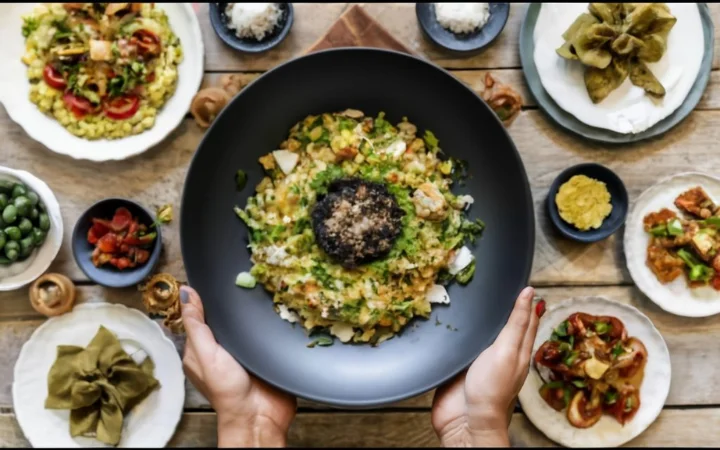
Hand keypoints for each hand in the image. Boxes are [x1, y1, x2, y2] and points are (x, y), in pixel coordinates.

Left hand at [180, 286, 296, 446]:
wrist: (260, 415)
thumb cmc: (228, 391)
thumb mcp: (206, 354)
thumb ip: (196, 325)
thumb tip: (186, 293)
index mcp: (198, 350)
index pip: (197, 316)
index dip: (203, 298)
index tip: (213, 278)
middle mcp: (218, 349)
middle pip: (221, 318)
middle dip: (228, 303)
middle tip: (241, 280)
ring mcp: (241, 351)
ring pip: (242, 323)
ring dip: (249, 312)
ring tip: (258, 291)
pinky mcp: (261, 353)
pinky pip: (260, 332)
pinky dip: (264, 323)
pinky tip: (270, 311)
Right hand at [431, 286, 541, 446]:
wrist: (464, 420)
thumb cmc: (491, 390)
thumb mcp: (507, 350)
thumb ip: (516, 323)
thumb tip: (531, 294)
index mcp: (516, 349)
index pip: (524, 319)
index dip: (524, 300)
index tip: (522, 281)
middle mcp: (497, 352)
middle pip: (501, 323)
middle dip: (501, 305)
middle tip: (499, 283)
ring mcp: (476, 359)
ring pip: (478, 332)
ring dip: (476, 317)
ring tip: (473, 296)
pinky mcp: (457, 365)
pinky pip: (458, 343)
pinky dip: (457, 332)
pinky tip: (451, 322)